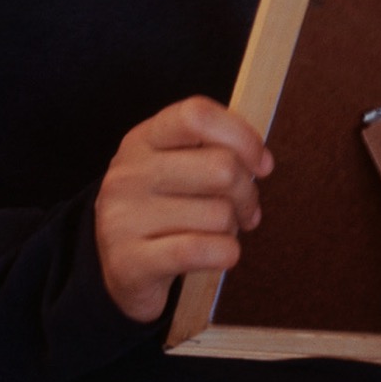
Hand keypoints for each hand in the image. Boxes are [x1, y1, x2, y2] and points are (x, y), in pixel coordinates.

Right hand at [93, 97, 271, 323]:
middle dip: (247, 194)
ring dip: (232, 230)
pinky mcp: (129, 262)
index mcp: (142, 140)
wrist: (119, 266)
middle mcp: (128, 174)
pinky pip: (202, 251)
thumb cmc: (162, 210)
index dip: (242, 136)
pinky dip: (225, 254)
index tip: (262, 164)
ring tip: (217, 234)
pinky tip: (220, 255)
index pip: (197, 115)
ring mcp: (124, 218)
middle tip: (245, 211)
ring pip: (219, 215)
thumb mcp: (176, 167)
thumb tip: (262, 163)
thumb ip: (215, 151)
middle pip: (221, 167)